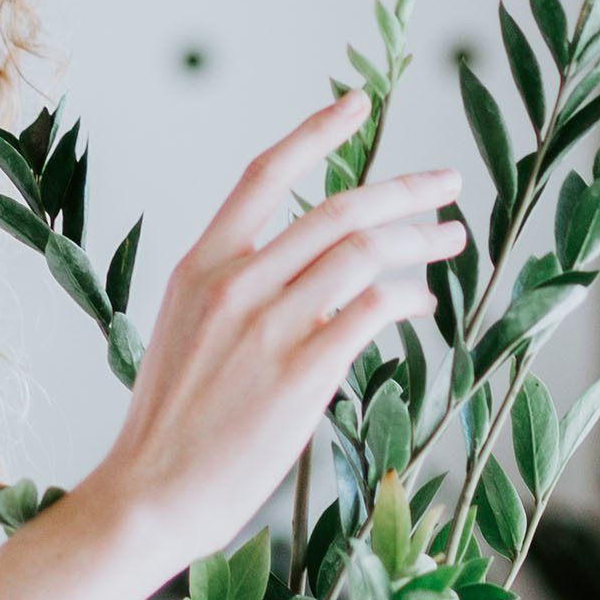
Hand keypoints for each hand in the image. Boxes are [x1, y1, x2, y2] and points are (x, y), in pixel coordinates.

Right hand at [83, 90, 466, 572]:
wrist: (148, 496)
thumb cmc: (172, 427)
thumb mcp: (188, 334)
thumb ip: (243, 295)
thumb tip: (321, 280)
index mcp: (199, 266)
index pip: (263, 174)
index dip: (316, 131)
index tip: (358, 104)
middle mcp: (234, 283)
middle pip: (337, 209)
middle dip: (404, 191)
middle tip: (448, 182)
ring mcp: (268, 325)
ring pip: (363, 253)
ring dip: (420, 240)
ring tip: (451, 241)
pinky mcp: (301, 370)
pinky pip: (371, 310)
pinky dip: (406, 298)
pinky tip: (421, 305)